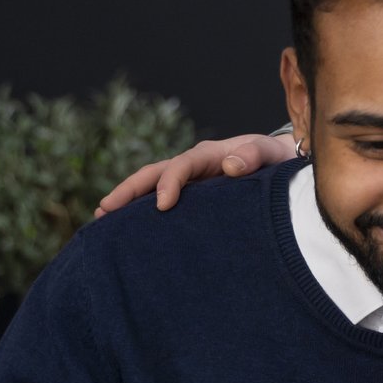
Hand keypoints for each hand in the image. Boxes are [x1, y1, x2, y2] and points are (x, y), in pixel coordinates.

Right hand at [94, 133, 293, 216]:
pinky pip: (160, 199)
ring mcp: (189, 179)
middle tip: (105, 210)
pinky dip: (142, 209)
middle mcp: (193, 164)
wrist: (280, 164)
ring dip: (127, 200)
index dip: (170, 183)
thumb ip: (253, 156)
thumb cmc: (276, 160)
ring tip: (102, 219)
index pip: (182, 165)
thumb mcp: (270, 154)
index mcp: (210, 154)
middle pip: (154, 173)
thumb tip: (230, 166)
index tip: (164, 205)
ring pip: (151, 186)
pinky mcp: (190, 195)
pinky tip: (126, 228)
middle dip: (129, 190)